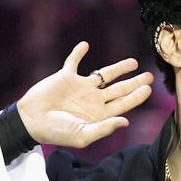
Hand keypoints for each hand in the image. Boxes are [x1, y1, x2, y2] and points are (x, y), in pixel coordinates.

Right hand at [17, 41, 152, 147]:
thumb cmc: (56, 132)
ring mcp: (80, 87)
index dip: (136, 96)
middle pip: (119, 89)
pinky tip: (85, 45)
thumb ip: (104, 128)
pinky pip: (74, 61)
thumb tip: (126, 121)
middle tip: (149, 76)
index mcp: (98, 114)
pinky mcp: (66, 76)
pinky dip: (79, 53)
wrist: (31, 121)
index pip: (123, 104)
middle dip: (134, 82)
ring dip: (118, 68)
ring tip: (133, 62)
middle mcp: (93, 99)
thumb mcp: (82, 135)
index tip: (148, 89)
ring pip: (104, 74)